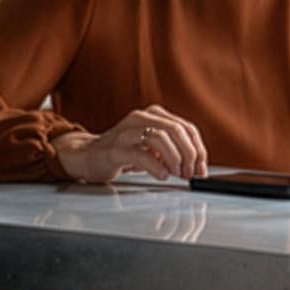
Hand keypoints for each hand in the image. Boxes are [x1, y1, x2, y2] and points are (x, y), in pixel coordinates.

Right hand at [53, 105, 208, 182]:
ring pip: (159, 137)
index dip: (198, 149)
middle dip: (189, 154)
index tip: (201, 168)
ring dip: (174, 158)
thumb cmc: (123, 152)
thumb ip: (173, 150)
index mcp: (154, 115)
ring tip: (176, 174)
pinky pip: (140, 154)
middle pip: (176, 130)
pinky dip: (155, 166)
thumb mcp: (153, 147)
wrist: (88, 156)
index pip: (187, 128)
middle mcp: (141, 118)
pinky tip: (162, 175)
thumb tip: (197, 166)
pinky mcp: (114, 149)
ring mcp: (126, 131)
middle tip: (190, 173)